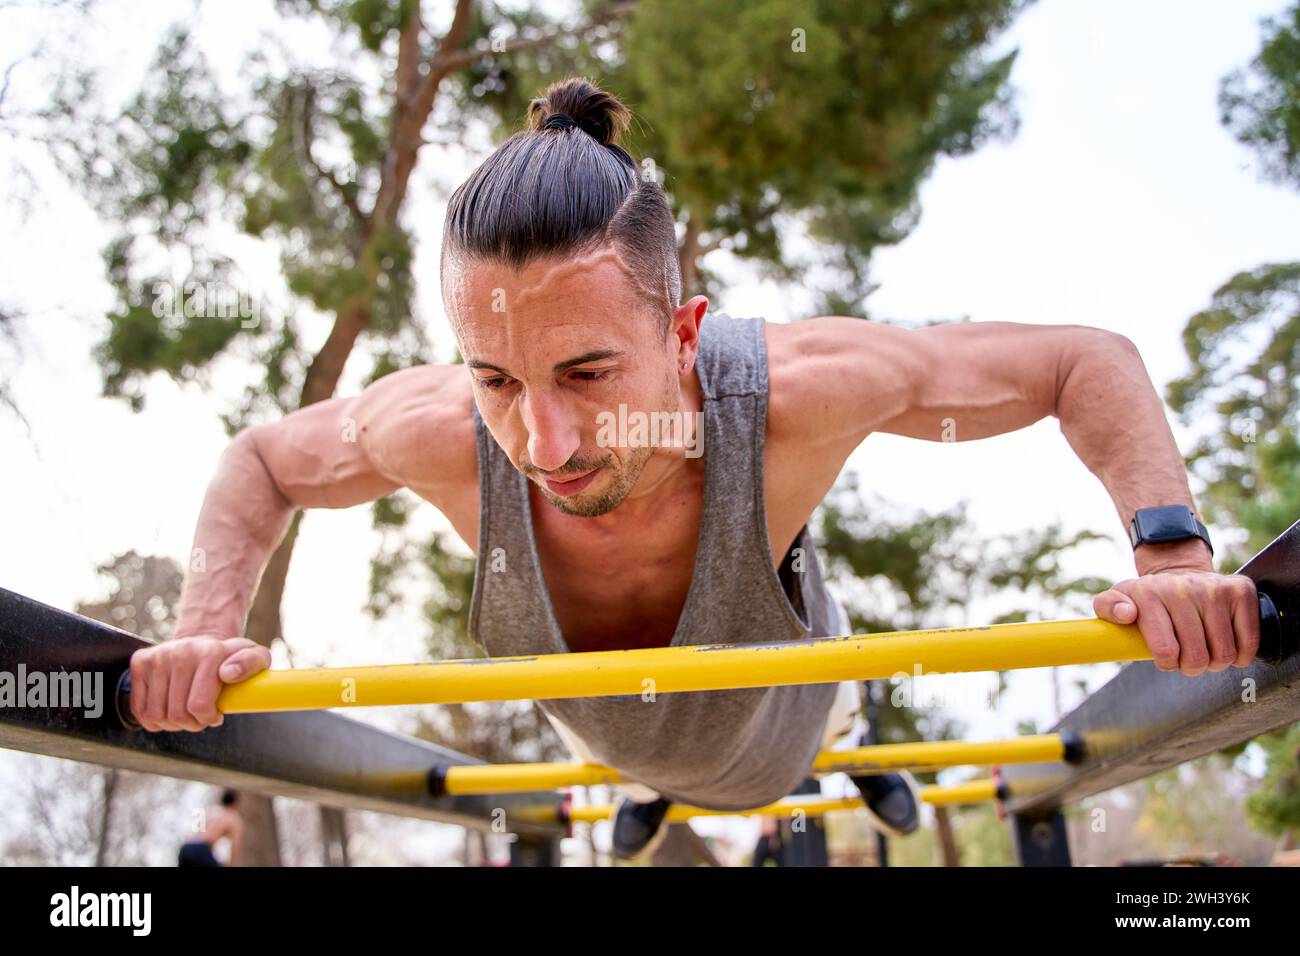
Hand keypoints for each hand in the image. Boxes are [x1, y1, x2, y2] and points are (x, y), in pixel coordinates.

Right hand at [127, 635, 270, 731]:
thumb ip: (252, 664)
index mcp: (210, 653)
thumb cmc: (231, 658)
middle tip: (200, 716)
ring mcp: (158, 656)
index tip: (215, 715)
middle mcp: (181, 652)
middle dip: (192, 724)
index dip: (207, 719)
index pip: (198, 705)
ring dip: (172, 724)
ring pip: (156, 716)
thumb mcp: (256, 657)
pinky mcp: (140, 662)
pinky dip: (153, 720)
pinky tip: (167, 710)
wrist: (203, 640)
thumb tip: (228, 674)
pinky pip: (139, 709)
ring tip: (185, 712)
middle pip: (177, 715)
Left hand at [1093, 569, 1259, 675]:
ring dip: (1215, 662)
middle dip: (1192, 666)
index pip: (1166, 650)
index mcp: (1148, 593)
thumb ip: (1107, 607)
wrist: (1179, 573)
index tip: (1167, 658)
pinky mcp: (1241, 591)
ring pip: (1224, 654)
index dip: (1169, 663)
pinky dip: (1240, 655)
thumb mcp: (1116, 599)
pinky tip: (1226, 645)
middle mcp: (1182, 588)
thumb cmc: (1147, 599)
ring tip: (1205, 649)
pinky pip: (1249, 642)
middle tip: (1188, 657)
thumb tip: (1126, 614)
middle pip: (1198, 657)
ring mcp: (1214, 588)